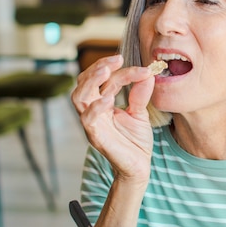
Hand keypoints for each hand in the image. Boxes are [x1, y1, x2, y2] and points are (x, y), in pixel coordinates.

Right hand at [71, 54, 155, 181]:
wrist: (139, 167)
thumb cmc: (135, 141)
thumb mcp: (140, 112)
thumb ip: (140, 94)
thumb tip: (147, 73)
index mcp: (101, 104)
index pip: (104, 80)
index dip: (119, 70)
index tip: (142, 68)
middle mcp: (93, 111)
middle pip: (83, 83)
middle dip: (97, 68)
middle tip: (116, 59)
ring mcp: (92, 124)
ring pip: (78, 97)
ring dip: (91, 82)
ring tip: (106, 72)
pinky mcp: (95, 137)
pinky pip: (87, 119)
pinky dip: (95, 107)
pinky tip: (108, 98)